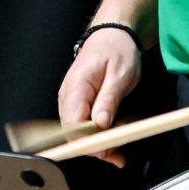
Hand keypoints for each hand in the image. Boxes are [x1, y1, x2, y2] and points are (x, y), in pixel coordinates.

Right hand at [57, 28, 141, 167]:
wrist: (113, 35)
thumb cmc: (117, 50)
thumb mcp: (119, 75)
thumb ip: (108, 100)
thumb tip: (101, 124)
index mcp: (75, 88)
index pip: (72, 125)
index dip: (87, 143)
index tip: (106, 150)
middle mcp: (68, 97)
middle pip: (73, 134)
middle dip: (96, 147)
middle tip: (119, 154)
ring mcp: (71, 101)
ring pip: (79, 133)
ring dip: (100, 143)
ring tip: (121, 147)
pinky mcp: (79, 105)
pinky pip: (85, 126)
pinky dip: (99, 135)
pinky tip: (114, 140)